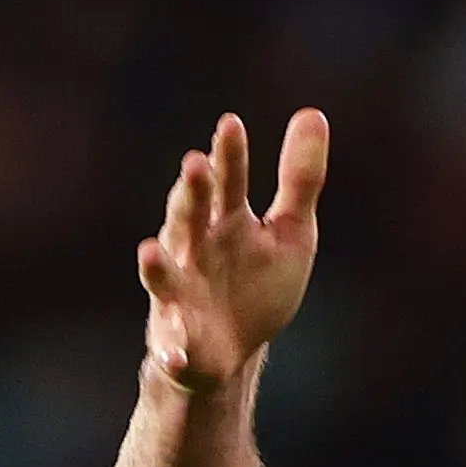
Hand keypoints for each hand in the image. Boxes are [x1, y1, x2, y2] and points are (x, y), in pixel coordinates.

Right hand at [137, 109, 329, 390]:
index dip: (229, 156)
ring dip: (157, 264)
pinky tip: (176, 353)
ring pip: (164, 275)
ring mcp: (180, 294)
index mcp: (226, 221)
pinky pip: (172, 346)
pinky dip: (173, 349)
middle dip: (191, 195)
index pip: (228, 183)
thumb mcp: (290, 232)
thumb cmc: (255, 283)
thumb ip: (299, 180)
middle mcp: (195, 251)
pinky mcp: (176, 339)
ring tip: (151, 249)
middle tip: (195, 165)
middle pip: (189, 218)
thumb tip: (314, 113)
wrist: (230, 349)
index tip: (231, 124)